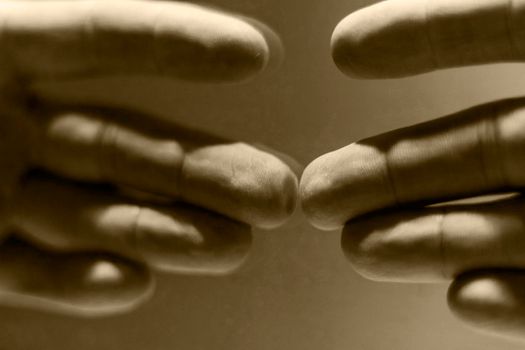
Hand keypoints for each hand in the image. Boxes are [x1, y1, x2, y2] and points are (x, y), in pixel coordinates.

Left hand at [0, 0, 296, 315]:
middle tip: (277, 193)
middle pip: (122, 146)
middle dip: (203, 170)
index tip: (255, 53)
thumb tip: (159, 38)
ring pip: (92, 215)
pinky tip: (131, 280)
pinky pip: (33, 273)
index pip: (95, 39)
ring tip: (232, 246)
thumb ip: (26, 34)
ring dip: (165, 232)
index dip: (171, 42)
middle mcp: (3, 128)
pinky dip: (82, 281)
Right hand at [301, 0, 524, 339]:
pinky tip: (467, 296)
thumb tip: (359, 36)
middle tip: (321, 194)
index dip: (426, 37)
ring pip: (517, 229)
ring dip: (436, 242)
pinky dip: (522, 304)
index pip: (500, 32)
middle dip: (395, 174)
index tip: (347, 51)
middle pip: (484, 151)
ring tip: (365, 251)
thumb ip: (483, 20)